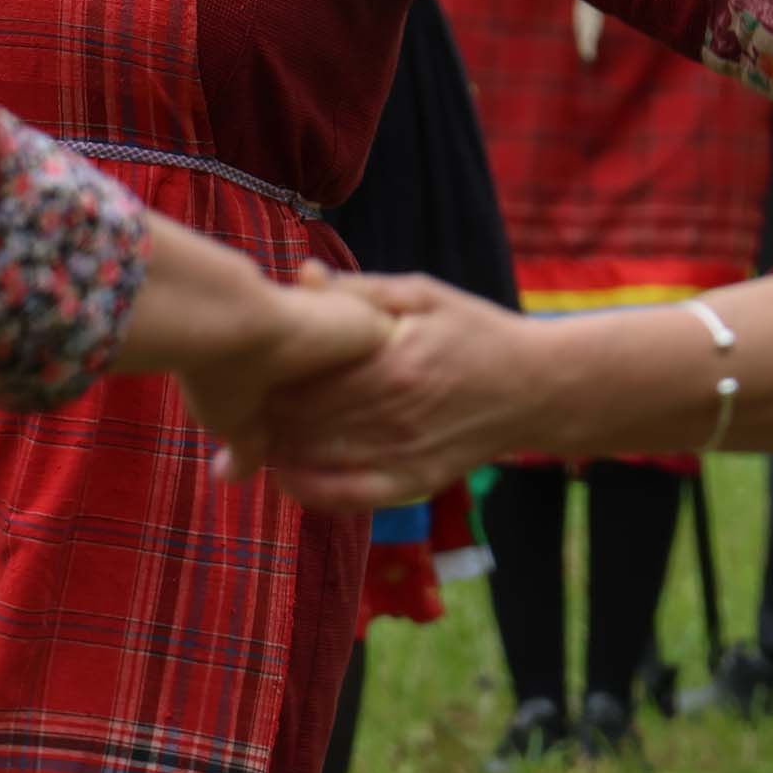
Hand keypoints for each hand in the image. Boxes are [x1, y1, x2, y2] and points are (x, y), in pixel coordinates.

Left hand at [219, 273, 540, 509]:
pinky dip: (310, 490)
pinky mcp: (415, 483)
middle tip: (234, 398)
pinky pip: (350, 496)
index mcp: (388, 360)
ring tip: (248, 435)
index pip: (302, 373)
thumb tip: (302, 277)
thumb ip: (359, 291)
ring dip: (276, 449)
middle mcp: (392, 412)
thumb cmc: (475, 331)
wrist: (538, 387)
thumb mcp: (422, 295)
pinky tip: (284, 475)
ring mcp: (403, 453)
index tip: (244, 358)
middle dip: (259, 412)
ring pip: (316, 459)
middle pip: (300, 418)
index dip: (263, 370)